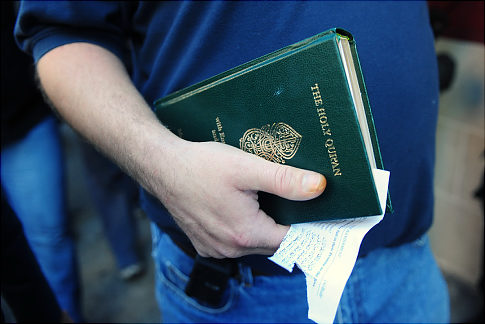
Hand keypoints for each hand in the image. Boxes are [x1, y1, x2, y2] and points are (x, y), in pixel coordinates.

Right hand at [152, 139, 325, 257]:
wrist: (162, 167)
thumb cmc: (201, 165)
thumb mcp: (247, 167)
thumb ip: (284, 180)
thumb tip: (318, 187)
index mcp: (245, 234)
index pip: (291, 240)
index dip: (308, 226)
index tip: (320, 213)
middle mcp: (229, 249)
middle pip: (272, 242)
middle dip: (286, 225)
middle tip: (296, 201)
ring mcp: (214, 248)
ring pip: (254, 242)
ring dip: (264, 226)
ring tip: (270, 201)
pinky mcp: (204, 243)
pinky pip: (234, 241)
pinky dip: (244, 228)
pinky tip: (243, 207)